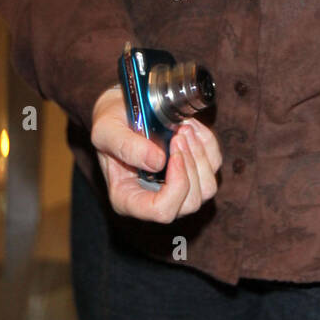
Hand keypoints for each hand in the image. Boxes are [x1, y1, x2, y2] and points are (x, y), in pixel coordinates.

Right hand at [90, 85, 221, 221]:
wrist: (122, 108)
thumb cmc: (110, 122)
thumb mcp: (106, 130)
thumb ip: (125, 146)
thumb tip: (157, 162)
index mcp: (128, 198)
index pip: (161, 211)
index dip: (176, 186)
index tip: (173, 153)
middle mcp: (155, 198)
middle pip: (190, 203)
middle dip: (190, 165)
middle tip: (178, 133)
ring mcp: (176, 187)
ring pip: (207, 189)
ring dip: (200, 155)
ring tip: (183, 129)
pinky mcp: (193, 171)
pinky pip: (214, 165)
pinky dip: (207, 144)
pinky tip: (191, 127)